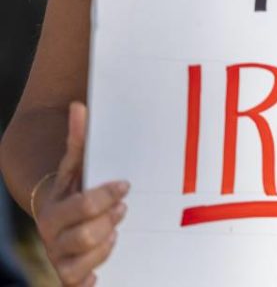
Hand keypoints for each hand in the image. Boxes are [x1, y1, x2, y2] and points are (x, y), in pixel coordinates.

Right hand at [34, 103, 128, 286]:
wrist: (60, 217)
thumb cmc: (76, 188)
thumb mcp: (77, 165)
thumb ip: (79, 139)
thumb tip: (79, 106)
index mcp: (52, 210)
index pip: (80, 206)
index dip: (105, 196)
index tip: (125, 185)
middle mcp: (53, 237)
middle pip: (85, 235)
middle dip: (109, 220)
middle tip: (124, 208)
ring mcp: (61, 258)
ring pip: (87, 259)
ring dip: (107, 243)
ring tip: (116, 229)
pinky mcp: (72, 276)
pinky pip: (80, 284)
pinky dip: (92, 277)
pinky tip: (102, 271)